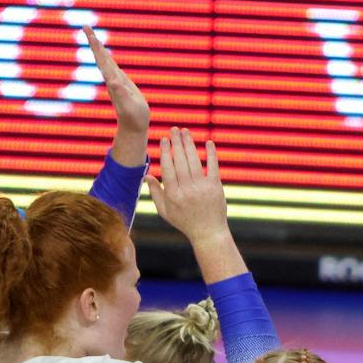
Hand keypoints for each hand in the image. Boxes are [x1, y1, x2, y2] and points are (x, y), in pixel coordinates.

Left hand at [83, 26, 148, 137]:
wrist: (133, 127)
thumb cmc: (133, 117)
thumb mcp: (129, 105)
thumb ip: (120, 93)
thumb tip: (111, 80)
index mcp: (112, 80)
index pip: (102, 60)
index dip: (96, 46)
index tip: (90, 33)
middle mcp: (111, 79)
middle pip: (101, 57)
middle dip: (94, 41)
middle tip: (85, 26)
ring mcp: (115, 81)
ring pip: (105, 61)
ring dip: (99, 48)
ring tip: (92, 36)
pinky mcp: (121, 84)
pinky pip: (112, 67)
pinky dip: (107, 58)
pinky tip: (105, 55)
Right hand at [147, 127, 228, 244]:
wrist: (208, 232)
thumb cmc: (184, 221)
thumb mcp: (165, 211)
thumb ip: (155, 193)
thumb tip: (147, 175)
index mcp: (173, 194)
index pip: (168, 168)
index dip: (166, 152)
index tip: (164, 139)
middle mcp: (187, 190)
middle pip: (181, 161)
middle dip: (177, 143)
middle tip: (174, 129)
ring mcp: (202, 188)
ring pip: (194, 161)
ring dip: (189, 144)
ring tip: (185, 132)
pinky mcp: (216, 187)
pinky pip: (213, 167)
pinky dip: (211, 154)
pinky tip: (208, 143)